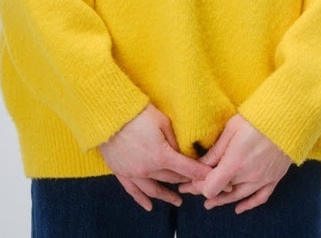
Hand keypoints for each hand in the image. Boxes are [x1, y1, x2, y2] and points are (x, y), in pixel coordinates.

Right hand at [97, 103, 213, 212]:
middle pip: (171, 179)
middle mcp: (148, 169)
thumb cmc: (138, 113)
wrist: (109, 114)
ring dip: (166, 196)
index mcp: (161, 155)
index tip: (211, 178)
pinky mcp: (120, 172)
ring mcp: (133, 173)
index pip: (186, 169)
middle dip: (185, 181)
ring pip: (154, 189)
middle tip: (195, 184)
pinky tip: (149, 206)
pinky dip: (142, 200)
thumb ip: (173, 140)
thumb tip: (181, 152)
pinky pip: (133, 191)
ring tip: (177, 201)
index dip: (200, 173)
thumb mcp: (162, 122)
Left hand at [177, 113, 293, 213]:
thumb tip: (201, 163)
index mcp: (235, 163)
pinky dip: (248, 205)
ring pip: (239, 197)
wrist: (286, 118)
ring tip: (210, 203)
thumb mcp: (231, 129)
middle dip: (205, 191)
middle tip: (192, 189)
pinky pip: (260, 197)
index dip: (198, 186)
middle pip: (222, 192)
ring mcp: (262, 179)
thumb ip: (216, 150)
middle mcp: (248, 176)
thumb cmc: (256, 118)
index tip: (189, 181)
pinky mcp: (274, 178)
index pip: (210, 187)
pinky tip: (239, 208)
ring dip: (223, 201)